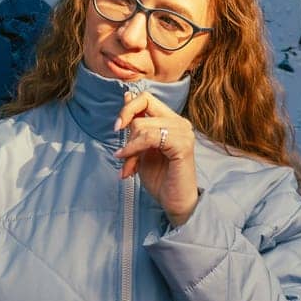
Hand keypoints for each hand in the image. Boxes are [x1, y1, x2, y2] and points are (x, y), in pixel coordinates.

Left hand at [112, 90, 199, 224]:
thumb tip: (127, 96)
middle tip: (122, 155)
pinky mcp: (182, 144)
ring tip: (128, 168)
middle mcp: (179, 122)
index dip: (128, 108)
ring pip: (142, 125)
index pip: (146, 98)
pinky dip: (134, 150)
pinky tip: (130, 166)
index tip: (117, 127)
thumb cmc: (160, 180)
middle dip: (126, 131)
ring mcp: (183, 132)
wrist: (175, 203)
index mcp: (171, 120)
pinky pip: (150, 138)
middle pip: (143, 105)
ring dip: (129, 148)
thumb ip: (136, 125)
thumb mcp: (141, 148)